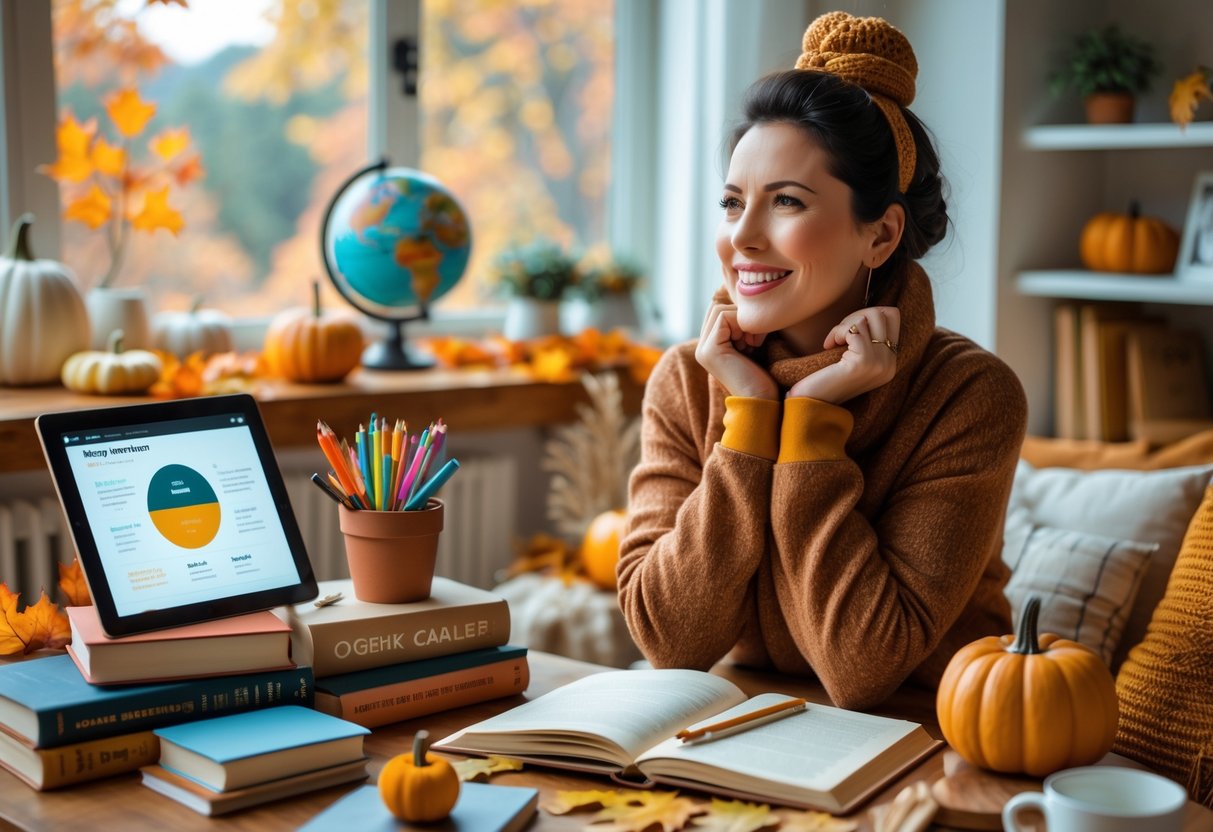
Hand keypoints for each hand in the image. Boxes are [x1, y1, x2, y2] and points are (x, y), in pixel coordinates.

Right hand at [694, 302, 777, 399]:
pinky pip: (723, 317)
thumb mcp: (750, 345)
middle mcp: (702, 347)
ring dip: (742, 320)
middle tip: (754, 338)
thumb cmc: (762, 377)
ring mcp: (703, 349)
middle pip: (717, 307)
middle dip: (740, 316)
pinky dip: (742, 324)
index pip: (718, 312)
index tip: (755, 337)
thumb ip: (741, 327)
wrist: (762, 401)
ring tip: (753, 342)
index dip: (740, 315)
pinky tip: (751, 343)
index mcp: (709, 347)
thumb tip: (745, 301)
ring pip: (720, 309)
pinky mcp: (709, 350)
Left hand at [786, 306, 900, 403]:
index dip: (867, 315)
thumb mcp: (854, 357)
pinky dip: (837, 332)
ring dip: (844, 324)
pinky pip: (853, 329)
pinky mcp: (864, 362)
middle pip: (882, 313)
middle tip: (839, 335)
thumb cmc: (827, 378)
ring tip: (833, 341)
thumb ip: (867, 339)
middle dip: (855, 317)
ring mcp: (880, 363)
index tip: (848, 331)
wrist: (812, 403)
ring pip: (868, 317)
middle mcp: (891, 364)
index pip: (892, 316)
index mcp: (891, 363)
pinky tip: (828, 346)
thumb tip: (869, 312)